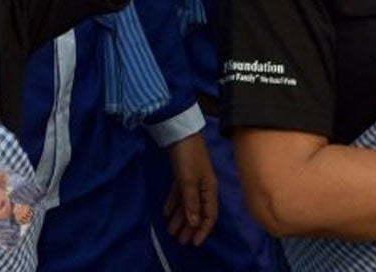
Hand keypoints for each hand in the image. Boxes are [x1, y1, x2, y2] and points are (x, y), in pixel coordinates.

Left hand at [163, 130, 218, 245]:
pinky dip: (173, 203)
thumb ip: (191, 202)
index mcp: (209, 190)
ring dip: (179, 217)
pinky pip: (179, 194)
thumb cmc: (188, 156)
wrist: (180, 131)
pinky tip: (166, 212)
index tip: (194, 243)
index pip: (209, 216)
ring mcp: (193, 181)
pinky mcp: (182, 175)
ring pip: (187, 204)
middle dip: (188, 227)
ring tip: (170, 231)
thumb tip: (195, 224)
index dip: (203, 231)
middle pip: (197, 212)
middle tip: (179, 240)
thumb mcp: (189, 180)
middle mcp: (203, 188)